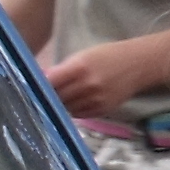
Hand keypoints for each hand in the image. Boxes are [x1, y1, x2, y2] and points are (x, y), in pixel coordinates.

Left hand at [40, 36, 164, 119]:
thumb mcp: (83, 55)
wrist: (139, 64)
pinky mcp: (103, 110)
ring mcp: (96, 100)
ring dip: (58, 105)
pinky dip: (72, 110)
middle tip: (39, 96)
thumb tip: (40, 80)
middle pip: (57, 98)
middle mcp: (87, 86)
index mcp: (80, 67)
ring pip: (66, 109)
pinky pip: (79, 115)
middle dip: (47, 97)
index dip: (39, 87)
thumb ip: (63, 69)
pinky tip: (72, 103)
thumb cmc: (109, 55)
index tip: (30, 87)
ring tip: (55, 100)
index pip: (50, 82)